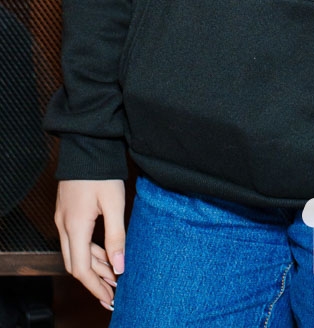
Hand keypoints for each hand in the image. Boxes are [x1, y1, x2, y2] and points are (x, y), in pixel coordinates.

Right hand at [55, 178, 125, 309]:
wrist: (86, 144)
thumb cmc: (101, 170)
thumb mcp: (114, 203)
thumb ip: (117, 236)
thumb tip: (120, 267)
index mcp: (75, 226)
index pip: (81, 269)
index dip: (96, 286)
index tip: (110, 298)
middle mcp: (64, 226)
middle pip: (76, 264)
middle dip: (94, 280)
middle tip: (112, 292)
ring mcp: (63, 219)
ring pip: (75, 252)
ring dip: (93, 265)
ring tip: (113, 275)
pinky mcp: (67, 212)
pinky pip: (75, 240)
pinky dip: (89, 250)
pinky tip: (105, 253)